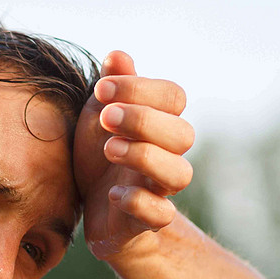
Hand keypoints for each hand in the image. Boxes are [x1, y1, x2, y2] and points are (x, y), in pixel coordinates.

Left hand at [73, 52, 194, 259]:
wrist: (95, 212)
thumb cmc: (100, 159)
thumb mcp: (99, 118)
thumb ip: (113, 89)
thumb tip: (117, 55)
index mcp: (160, 125)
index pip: (173, 98)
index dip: (141, 89)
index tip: (101, 89)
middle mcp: (168, 155)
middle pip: (183, 134)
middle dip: (144, 121)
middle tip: (106, 117)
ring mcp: (159, 189)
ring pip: (180, 175)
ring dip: (144, 157)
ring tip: (109, 150)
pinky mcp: (145, 221)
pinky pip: (160, 215)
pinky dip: (138, 202)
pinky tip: (111, 193)